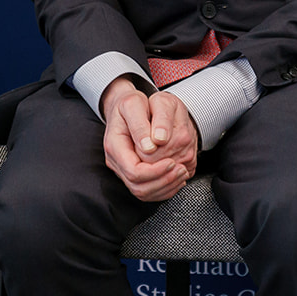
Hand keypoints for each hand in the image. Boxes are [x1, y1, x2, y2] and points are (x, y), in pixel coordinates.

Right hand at [100, 77, 197, 201]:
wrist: (130, 107)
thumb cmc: (132, 104)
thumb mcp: (135, 103)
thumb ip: (141, 122)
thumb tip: (151, 145)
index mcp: (115, 145)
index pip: (134, 171)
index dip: (155, 171)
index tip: (172, 161)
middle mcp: (117, 161)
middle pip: (139, 187)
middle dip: (163, 180)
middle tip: (181, 168)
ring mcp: (125, 170)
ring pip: (144, 193)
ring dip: (166, 186)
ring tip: (181, 172)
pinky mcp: (136, 174)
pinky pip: (149, 192)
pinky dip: (166, 188)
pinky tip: (176, 177)